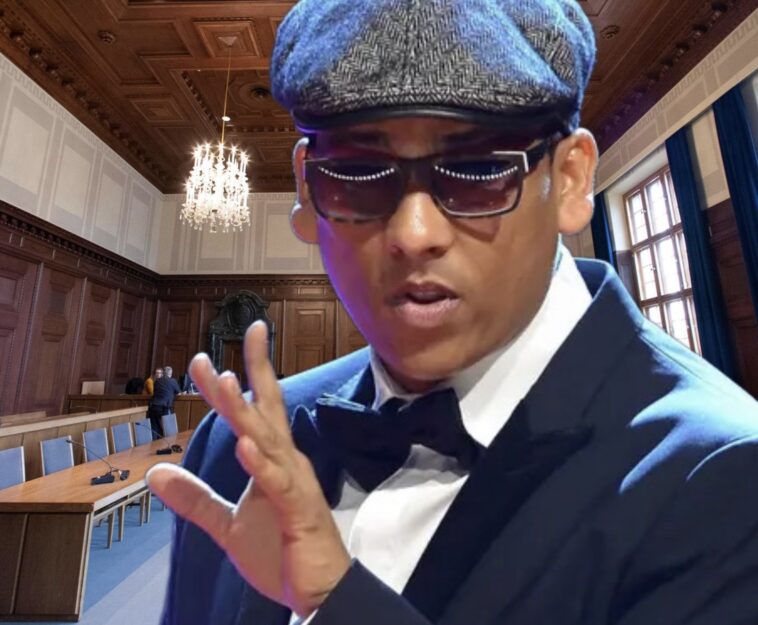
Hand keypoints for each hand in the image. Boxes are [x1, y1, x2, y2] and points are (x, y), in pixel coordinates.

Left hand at [146, 321, 349, 616]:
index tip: (210, 354)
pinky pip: (279, 485)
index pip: (256, 410)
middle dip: (252, 371)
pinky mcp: (299, 513)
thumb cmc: (280, 551)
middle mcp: (287, 462)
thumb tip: (154, 472)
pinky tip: (245, 446)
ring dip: (246, 411)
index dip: (240, 378)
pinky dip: (262, 465)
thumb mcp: (226, 524)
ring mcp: (295, 485)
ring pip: (269, 440)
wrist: (318, 591)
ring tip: (226, 381)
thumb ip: (194, 498)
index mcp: (273, 460)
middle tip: (238, 335)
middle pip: (265, 410)